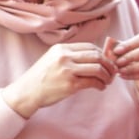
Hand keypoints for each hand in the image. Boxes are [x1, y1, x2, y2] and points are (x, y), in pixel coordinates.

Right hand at [0, 42, 114, 117]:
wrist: (27, 91)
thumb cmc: (41, 77)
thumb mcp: (52, 59)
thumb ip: (70, 56)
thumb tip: (95, 57)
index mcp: (62, 48)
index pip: (90, 47)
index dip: (103, 54)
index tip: (107, 62)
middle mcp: (65, 57)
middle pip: (97, 56)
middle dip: (109, 65)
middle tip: (112, 72)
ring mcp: (68, 70)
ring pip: (98, 68)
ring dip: (107, 76)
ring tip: (107, 81)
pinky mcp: (70, 84)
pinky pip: (93, 82)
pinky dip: (101, 85)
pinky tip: (100, 87)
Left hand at [106, 34, 138, 98]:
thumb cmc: (136, 61)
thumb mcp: (127, 53)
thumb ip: (120, 48)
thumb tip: (108, 45)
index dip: (130, 44)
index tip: (116, 50)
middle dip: (132, 55)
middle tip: (118, 61)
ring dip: (134, 67)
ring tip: (120, 70)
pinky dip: (135, 76)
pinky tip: (123, 76)